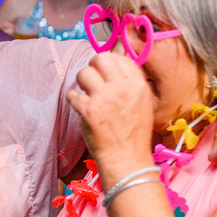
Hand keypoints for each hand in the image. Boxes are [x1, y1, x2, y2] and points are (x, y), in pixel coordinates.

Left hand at [67, 53, 155, 184]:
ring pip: (84, 73)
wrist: (126, 159)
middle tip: (92, 79)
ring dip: (82, 82)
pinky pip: (72, 94)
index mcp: (137, 85)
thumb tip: (116, 67)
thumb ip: (130, 84)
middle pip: (100, 58)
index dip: (109, 62)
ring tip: (87, 93)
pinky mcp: (88, 110)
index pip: (120, 57)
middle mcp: (121, 87)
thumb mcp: (143, 103)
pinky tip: (81, 107)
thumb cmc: (134, 134)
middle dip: (93, 66)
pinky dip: (74, 99)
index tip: (105, 71)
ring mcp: (103, 98)